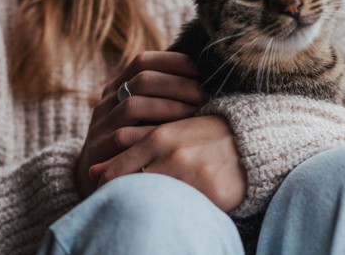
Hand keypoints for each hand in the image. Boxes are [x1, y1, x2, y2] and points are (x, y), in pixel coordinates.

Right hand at [75, 51, 204, 198]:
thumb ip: (165, 97)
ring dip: (168, 106)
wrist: (99, 181)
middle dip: (178, 84)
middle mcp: (107, 102)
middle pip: (142, 79)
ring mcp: (100, 125)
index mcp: (118, 87)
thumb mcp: (147, 116)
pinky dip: (152, 134)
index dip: (173, 61)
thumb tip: (206, 79)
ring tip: (195, 112)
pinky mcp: (99, 150)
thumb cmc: (137, 144)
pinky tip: (175, 137)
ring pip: (133, 105)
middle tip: (204, 94)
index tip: (201, 69)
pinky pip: (124, 137)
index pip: (143, 61)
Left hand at [90, 115, 246, 212]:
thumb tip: (91, 171)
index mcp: (160, 137)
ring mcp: (193, 175)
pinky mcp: (212, 193)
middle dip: (128, 199)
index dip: (109, 189)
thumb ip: (132, 148)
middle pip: (133, 189)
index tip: (113, 195)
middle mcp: (174, 156)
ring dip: (154, 205)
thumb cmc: (206, 136)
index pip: (117, 172)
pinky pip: (184, 210)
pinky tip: (181, 209)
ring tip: (159, 205)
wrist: (253, 140)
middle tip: (132, 205)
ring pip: (156, 200)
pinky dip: (178, 212)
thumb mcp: (170, 133)